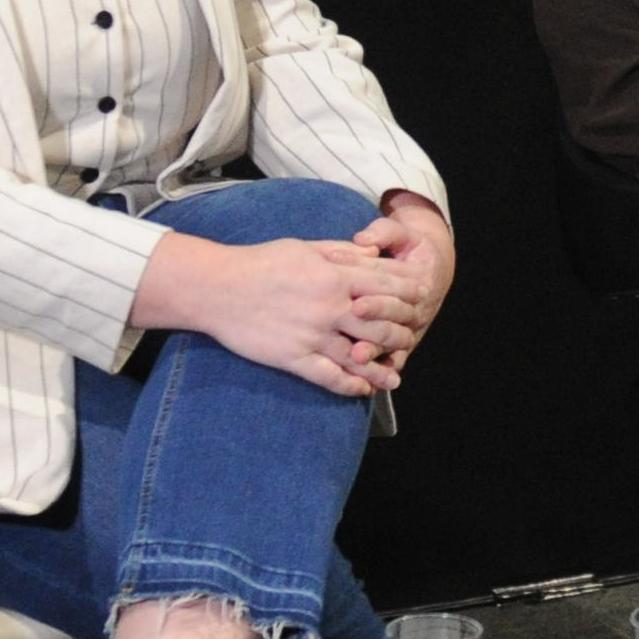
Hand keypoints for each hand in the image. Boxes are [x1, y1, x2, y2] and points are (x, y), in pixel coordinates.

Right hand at [135, 233, 409, 396]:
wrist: (217, 288)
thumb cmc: (260, 263)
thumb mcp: (305, 247)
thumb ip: (342, 252)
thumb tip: (374, 253)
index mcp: (335, 275)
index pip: (385, 285)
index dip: (408, 293)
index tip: (421, 299)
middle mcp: (329, 306)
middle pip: (381, 325)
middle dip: (401, 334)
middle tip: (409, 340)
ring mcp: (312, 334)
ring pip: (360, 357)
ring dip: (381, 369)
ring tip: (394, 378)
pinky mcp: (294, 357)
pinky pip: (330, 377)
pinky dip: (350, 386)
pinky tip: (361, 391)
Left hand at [348, 192, 457, 380]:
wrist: (431, 270)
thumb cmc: (407, 248)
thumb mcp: (400, 233)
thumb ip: (383, 233)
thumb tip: (363, 239)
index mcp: (415, 277)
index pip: (389, 282)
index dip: (373, 292)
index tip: (355, 300)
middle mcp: (415, 305)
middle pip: (393, 315)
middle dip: (374, 320)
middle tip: (353, 320)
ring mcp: (410, 327)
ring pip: (394, 342)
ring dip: (377, 351)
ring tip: (356, 357)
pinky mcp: (403, 343)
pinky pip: (395, 359)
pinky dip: (383, 370)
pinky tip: (368, 381)